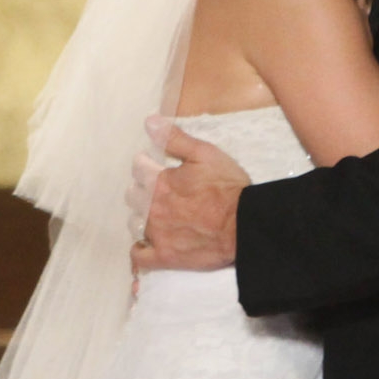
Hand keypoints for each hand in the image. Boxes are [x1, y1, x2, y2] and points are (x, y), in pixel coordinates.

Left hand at [132, 119, 249, 274]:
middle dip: (144, 190)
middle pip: (133, 196)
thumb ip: (174, 139)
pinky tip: (146, 244)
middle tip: (162, 192)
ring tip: (158, 215)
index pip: (138, 168)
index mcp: (159, 181)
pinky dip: (139, 249)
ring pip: (135, 222)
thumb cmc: (228, 188)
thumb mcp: (205, 154)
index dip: (147, 165)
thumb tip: (149, 122)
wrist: (245, 226)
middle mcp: (152, 207)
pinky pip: (139, 256)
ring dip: (143, 217)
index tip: (156, 167)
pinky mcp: (165, 256)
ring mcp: (156, 234)